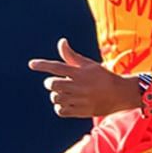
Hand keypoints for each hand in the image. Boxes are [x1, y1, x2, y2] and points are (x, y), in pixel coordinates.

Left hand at [27, 38, 141, 117]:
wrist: (120, 94)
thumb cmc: (103, 77)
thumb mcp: (88, 64)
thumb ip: (71, 55)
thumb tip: (61, 41)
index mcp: (79, 72)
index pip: (56, 67)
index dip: (42, 65)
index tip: (31, 64)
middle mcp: (79, 85)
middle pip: (53, 84)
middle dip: (50, 83)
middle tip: (55, 83)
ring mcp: (80, 99)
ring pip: (56, 98)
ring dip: (55, 95)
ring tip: (62, 94)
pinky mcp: (81, 111)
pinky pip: (61, 111)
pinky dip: (59, 107)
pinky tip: (65, 103)